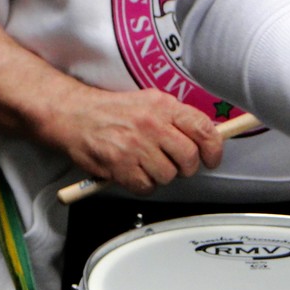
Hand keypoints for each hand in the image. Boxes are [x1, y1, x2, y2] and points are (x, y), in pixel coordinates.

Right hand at [45, 86, 223, 194]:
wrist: (75, 115)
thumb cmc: (112, 112)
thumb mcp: (149, 102)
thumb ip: (176, 118)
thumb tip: (204, 138)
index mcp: (163, 106)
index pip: (203, 129)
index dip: (214, 149)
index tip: (211, 159)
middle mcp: (152, 125)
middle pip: (189, 158)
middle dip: (186, 168)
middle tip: (175, 165)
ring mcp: (136, 146)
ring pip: (168, 176)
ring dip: (160, 176)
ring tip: (146, 165)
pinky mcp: (121, 166)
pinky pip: (146, 187)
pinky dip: (142, 185)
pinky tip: (134, 172)